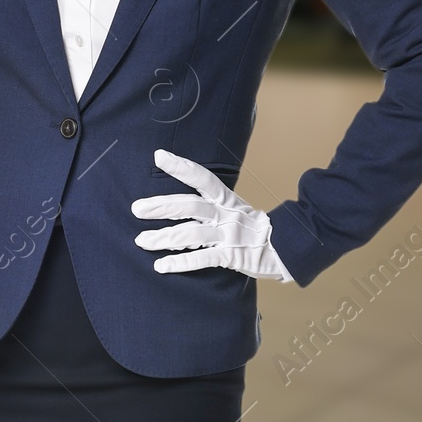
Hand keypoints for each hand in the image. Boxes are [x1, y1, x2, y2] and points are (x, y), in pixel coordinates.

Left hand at [132, 149, 290, 279]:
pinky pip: (202, 259)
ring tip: (142, 240)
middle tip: (136, 209)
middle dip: (161, 207)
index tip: (158, 156)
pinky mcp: (231, 257)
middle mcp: (226, 214)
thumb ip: (210, 204)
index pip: (201, 178)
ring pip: (191, 234)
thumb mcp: (234, 209)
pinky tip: (160, 266)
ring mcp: (229, 235)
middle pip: (190, 206)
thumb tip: (178, 201)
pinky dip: (180, 263)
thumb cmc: (253, 228)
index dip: (180, 166)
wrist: (285, 249)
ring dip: (163, 237)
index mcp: (226, 199)